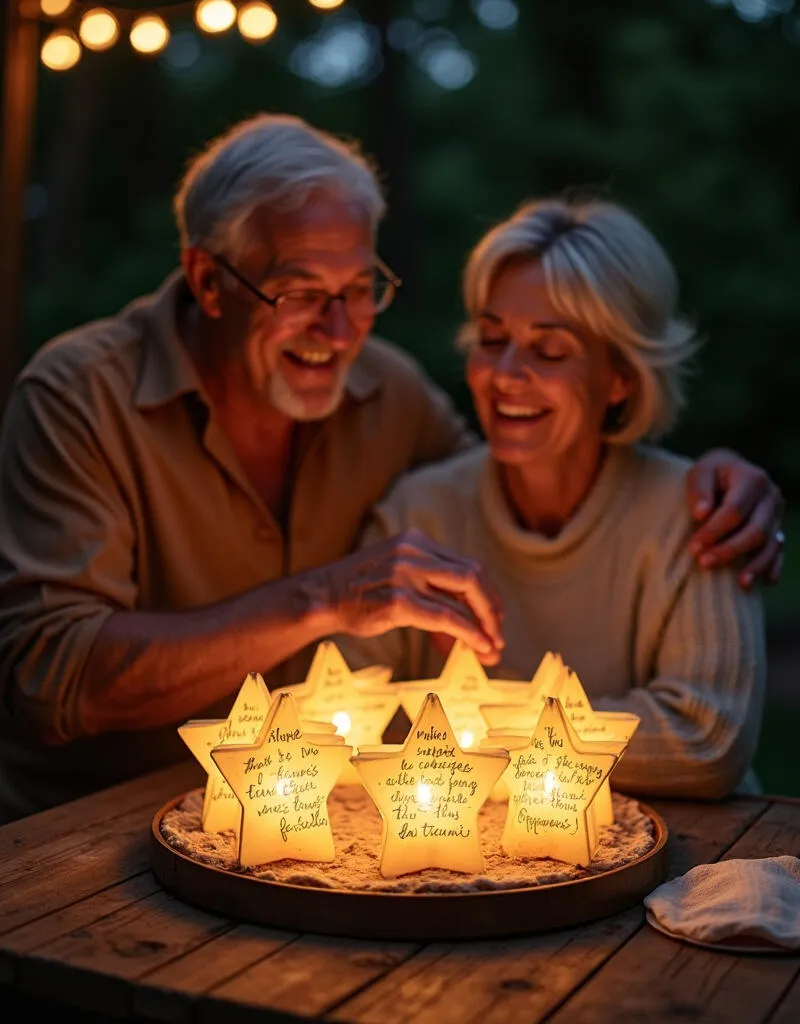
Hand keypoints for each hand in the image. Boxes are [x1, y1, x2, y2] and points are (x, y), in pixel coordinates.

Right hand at [323, 528, 504, 663]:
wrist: (319, 597)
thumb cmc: (359, 594)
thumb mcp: (396, 579)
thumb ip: (430, 593)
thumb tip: (465, 629)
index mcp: (415, 541)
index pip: (465, 564)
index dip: (486, 593)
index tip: (494, 616)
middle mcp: (413, 552)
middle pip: (472, 575)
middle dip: (492, 606)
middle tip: (499, 632)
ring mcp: (405, 574)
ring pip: (464, 593)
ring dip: (485, 624)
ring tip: (492, 647)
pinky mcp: (398, 600)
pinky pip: (446, 617)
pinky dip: (468, 633)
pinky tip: (478, 647)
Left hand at [686, 448, 784, 588]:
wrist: (727, 473)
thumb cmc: (710, 475)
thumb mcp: (699, 473)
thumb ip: (699, 490)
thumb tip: (702, 514)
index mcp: (753, 479)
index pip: (734, 511)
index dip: (714, 531)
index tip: (693, 547)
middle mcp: (771, 496)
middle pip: (756, 531)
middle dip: (730, 550)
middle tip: (704, 563)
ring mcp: (777, 515)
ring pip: (771, 544)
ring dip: (755, 565)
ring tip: (740, 583)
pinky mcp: (778, 529)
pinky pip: (779, 551)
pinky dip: (772, 567)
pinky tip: (764, 581)